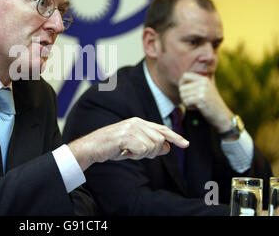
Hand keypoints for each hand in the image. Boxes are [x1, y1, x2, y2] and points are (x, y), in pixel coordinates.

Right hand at [68, 117, 188, 170]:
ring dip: (141, 155)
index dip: (175, 137)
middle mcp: (136, 122)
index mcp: (138, 122)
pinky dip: (135, 156)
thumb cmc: (112, 147)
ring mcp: (131, 128)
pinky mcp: (125, 136)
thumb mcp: (134, 147)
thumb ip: (150, 146)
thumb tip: (168, 148)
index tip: (186, 144)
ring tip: (128, 152)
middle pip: (159, 140)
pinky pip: (142, 150)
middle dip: (152, 152)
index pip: (162, 129)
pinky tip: (125, 152)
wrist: (92, 147)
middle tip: (136, 154)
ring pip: (152, 146)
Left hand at [178, 72, 232, 132]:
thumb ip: (196, 84)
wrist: (222, 114)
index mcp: (204, 79)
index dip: (181, 83)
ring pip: (182, 95)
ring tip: (195, 104)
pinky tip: (196, 108)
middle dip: (184, 96)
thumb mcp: (206, 89)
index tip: (184, 91)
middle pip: (182, 87)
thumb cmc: (212, 103)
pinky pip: (186, 101)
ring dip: (186, 102)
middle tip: (192, 101)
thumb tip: (181, 80)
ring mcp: (203, 90)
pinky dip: (188, 106)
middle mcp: (203, 83)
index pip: (185, 75)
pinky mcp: (201, 98)